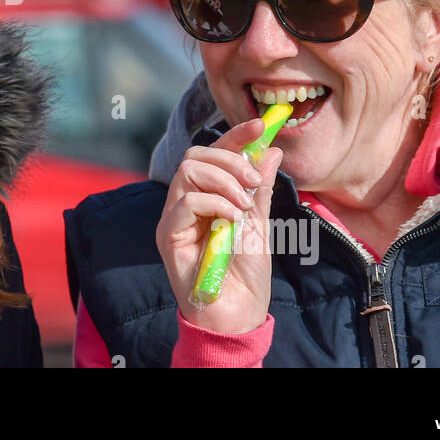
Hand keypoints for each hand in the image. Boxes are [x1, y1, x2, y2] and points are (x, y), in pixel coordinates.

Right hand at [155, 117, 282, 334]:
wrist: (238, 314)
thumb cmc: (246, 274)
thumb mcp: (260, 223)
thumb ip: (260, 189)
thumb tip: (271, 151)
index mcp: (206, 197)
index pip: (213, 155)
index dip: (234, 136)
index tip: (258, 125)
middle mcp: (184, 203)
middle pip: (195, 155)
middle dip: (229, 159)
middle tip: (253, 182)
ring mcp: (174, 218)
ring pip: (187, 171)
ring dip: (223, 181)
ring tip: (244, 206)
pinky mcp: (168, 235)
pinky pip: (185, 201)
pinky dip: (215, 203)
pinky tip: (233, 220)